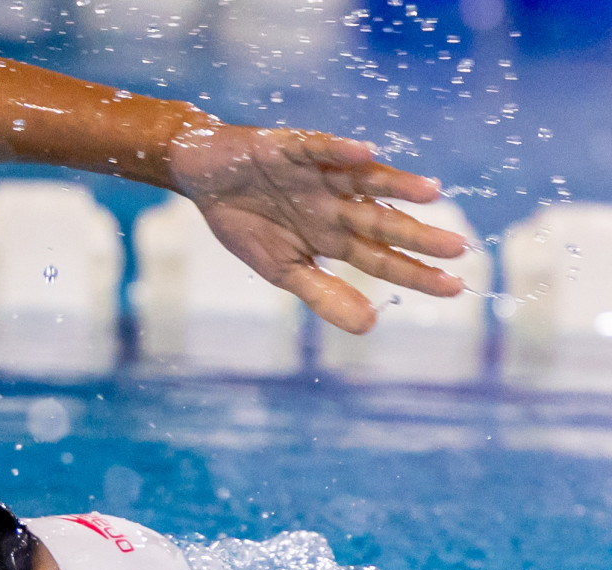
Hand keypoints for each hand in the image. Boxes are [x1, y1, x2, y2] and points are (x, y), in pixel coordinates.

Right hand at [168, 124, 466, 333]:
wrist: (205, 176)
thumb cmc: (244, 221)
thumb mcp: (281, 269)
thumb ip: (323, 295)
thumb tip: (370, 327)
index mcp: (332, 237)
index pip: (381, 258)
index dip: (415, 272)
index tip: (454, 287)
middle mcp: (334, 205)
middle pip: (381, 222)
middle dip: (417, 235)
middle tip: (459, 248)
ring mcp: (317, 175)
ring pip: (364, 181)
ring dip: (395, 185)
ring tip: (430, 193)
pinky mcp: (290, 147)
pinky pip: (318, 148)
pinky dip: (339, 149)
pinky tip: (365, 152)